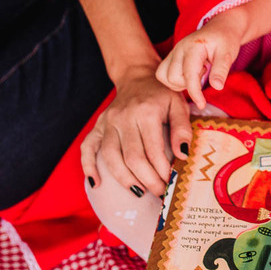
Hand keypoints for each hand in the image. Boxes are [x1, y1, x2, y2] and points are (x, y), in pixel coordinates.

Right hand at [80, 65, 192, 195]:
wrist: (137, 77)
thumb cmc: (161, 94)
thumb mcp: (178, 105)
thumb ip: (182, 129)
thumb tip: (183, 155)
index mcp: (146, 112)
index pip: (153, 150)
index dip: (162, 171)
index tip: (171, 183)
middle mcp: (124, 117)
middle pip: (132, 158)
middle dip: (147, 180)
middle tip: (159, 191)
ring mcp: (108, 122)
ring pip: (110, 157)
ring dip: (124, 179)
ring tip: (139, 191)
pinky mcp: (98, 126)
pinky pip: (87, 147)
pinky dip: (88, 166)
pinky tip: (96, 183)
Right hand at [155, 18, 243, 108]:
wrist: (220, 28)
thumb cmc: (225, 39)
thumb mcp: (228, 53)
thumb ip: (221, 69)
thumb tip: (217, 87)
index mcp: (193, 47)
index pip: (189, 74)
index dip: (194, 92)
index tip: (202, 104)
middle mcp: (179, 49)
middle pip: (172, 77)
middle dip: (188, 84)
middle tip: (205, 73)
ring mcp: (173, 52)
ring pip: (164, 77)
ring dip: (180, 83)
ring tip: (197, 73)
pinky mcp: (172, 57)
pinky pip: (164, 74)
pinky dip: (175, 80)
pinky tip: (190, 74)